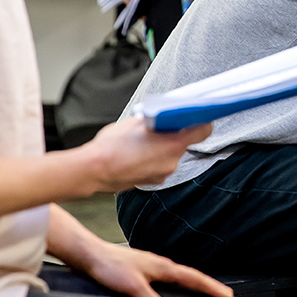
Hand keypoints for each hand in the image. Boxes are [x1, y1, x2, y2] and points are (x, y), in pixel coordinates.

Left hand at [78, 237, 233, 296]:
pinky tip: (167, 294)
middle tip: (222, 296)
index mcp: (162, 266)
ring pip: (176, 277)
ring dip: (190, 286)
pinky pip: (164, 280)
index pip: (192, 278)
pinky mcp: (137, 272)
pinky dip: (174, 287)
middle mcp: (158, 265)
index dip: (211, 287)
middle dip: (206, 286)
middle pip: (188, 276)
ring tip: (200, 296)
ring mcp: (148, 267)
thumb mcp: (131, 286)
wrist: (88, 254)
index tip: (229, 295)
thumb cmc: (109, 267)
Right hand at [81, 119, 212, 191]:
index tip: (196, 115)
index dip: (202, 121)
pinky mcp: (153, 181)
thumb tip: (161, 116)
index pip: (203, 130)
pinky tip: (138, 153)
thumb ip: (155, 120)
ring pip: (171, 154)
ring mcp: (163, 173)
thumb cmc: (112, 145)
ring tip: (143, 140)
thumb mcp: (135, 122)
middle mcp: (172, 161)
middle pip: (184, 142)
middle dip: (174, 133)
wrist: (93, 170)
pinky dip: (154, 157)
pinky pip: (160, 164)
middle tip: (159, 125)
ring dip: (162, 146)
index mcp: (173, 144)